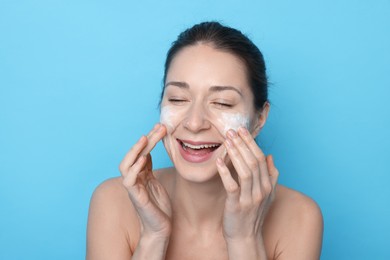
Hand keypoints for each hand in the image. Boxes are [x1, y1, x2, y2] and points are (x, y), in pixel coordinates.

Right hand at [119, 123, 171, 237]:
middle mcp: (134, 179)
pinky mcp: (136, 198)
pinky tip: (142, 158)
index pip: (141, 151)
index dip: (150, 139)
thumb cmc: (159, 207)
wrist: (160, 229)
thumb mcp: (155, 182)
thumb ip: (149, 168)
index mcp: (140, 174)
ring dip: (135, 150)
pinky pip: (129, 181)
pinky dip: (134, 168)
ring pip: (126, 164)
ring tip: (145, 138)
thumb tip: (148, 150)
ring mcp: (133, 188)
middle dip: (146, 139)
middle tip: (159, 127)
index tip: (160, 127)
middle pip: (134, 154)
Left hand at [216, 127, 278, 240]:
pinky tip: (218, 161)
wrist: (246, 237)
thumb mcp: (267, 195)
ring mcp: (249, 199)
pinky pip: (231, 186)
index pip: (261, 159)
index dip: (251, 143)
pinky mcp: (236, 206)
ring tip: (226, 141)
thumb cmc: (254, 214)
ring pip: (245, 171)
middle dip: (243, 144)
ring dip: (235, 154)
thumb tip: (270, 156)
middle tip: (232, 131)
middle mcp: (261, 191)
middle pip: (254, 162)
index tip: (242, 130)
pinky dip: (225, 172)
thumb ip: (270, 175)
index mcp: (267, 185)